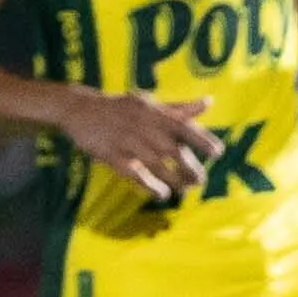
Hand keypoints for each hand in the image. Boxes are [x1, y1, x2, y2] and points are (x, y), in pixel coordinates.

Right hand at [64, 87, 221, 200]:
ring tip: (184, 190)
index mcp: (154, 112)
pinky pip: (134, 173)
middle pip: (173, 150)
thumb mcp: (149, 103)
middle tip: (201, 181)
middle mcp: (143, 126)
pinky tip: (162, 193)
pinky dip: (150, 185)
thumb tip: (209, 103)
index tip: (218, 153)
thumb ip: (179, 108)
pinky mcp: (111, 155)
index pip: (184, 126)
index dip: (202, 140)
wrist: (80, 109)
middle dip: (190, 168)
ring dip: (174, 180)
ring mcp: (127, 141)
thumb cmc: (121, 107)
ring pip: (156, 165)